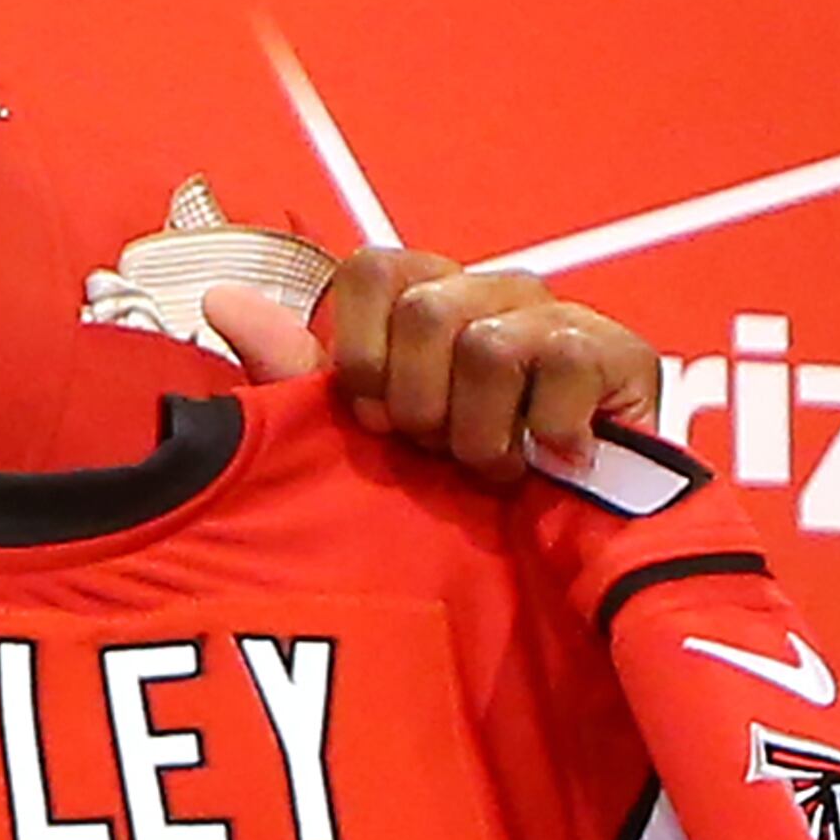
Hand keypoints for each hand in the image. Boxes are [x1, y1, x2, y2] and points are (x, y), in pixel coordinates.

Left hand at [202, 250, 657, 481]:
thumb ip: (294, 371)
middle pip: (425, 308)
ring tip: (496, 467)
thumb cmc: (448, 495)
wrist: (545, 570)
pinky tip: (550, 460)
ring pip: (485, 342)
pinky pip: (557, 364)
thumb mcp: (358, 437)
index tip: (376, 421)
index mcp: (426, 299)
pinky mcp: (619, 353)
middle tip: (442, 453)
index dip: (362, 354)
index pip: (371, 269)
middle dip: (421, 406)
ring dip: (479, 433)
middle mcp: (492, 291)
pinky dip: (541, 433)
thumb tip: (220, 300)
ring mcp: (559, 316)